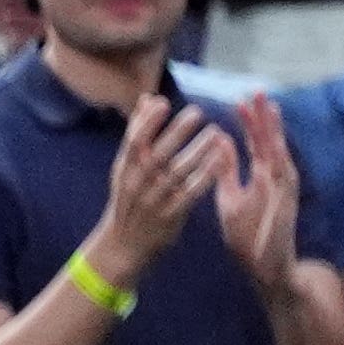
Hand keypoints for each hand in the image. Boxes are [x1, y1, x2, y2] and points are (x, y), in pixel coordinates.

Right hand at [89, 92, 230, 288]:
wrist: (124, 245)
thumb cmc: (130, 200)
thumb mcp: (126, 168)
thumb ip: (138, 133)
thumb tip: (146, 99)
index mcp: (124, 169)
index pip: (133, 142)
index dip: (146, 122)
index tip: (163, 102)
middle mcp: (137, 183)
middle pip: (156, 154)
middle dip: (175, 133)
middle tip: (197, 113)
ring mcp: (153, 200)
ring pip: (176, 172)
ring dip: (196, 151)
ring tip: (215, 132)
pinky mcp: (170, 215)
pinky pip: (190, 193)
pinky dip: (204, 176)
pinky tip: (219, 161)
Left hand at [217, 94, 307, 296]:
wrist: (261, 266)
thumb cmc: (246, 232)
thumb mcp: (229, 196)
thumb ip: (226, 169)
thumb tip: (219, 139)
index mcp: (259, 176)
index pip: (254, 143)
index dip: (247, 123)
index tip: (238, 100)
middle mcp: (274, 179)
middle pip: (270, 143)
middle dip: (264, 118)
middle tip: (257, 91)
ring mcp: (282, 191)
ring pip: (281, 156)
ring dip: (276, 134)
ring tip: (270, 110)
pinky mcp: (286, 207)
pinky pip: (284, 184)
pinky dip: (281, 165)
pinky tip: (276, 149)